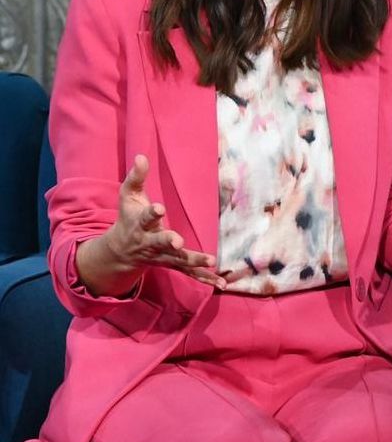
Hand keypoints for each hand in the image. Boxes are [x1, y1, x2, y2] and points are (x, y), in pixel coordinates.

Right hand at [81, 155, 224, 295]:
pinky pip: (190, 274)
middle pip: (160, 242)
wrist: (120, 251)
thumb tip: (142, 156)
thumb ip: (136, 178)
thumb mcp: (127, 197)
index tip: (159, 207)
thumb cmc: (127, 218)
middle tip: (177, 241)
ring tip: (210, 261)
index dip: (152, 212)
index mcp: (140, 224)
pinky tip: (221, 284)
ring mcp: (162, 256)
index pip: (146, 217)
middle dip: (168, 241)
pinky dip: (204, 278)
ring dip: (193, 261)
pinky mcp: (173, 265)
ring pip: (178, 260)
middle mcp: (150, 242)